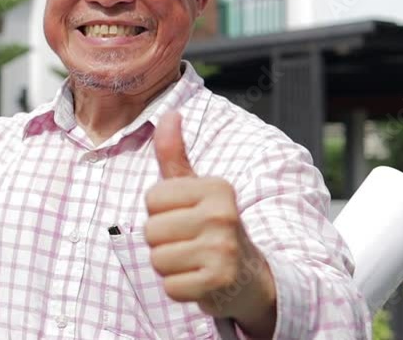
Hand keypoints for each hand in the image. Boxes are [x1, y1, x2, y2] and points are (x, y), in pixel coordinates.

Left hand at [144, 111, 276, 337]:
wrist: (251, 278)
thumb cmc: (214, 227)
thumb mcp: (197, 188)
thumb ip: (175, 154)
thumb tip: (169, 114)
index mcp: (217, 187)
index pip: (152, 198)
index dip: (160, 212)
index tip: (185, 217)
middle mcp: (223, 215)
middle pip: (151, 231)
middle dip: (163, 242)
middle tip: (190, 243)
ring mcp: (223, 250)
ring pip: (158, 260)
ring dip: (170, 266)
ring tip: (194, 261)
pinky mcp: (219, 282)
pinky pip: (170, 287)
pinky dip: (180, 289)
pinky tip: (200, 280)